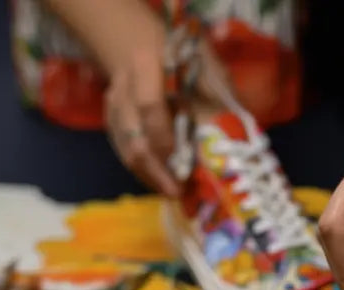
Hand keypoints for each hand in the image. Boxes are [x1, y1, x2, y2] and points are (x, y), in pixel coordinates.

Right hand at [104, 26, 232, 196]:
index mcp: (145, 65)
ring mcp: (114, 106)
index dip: (166, 139)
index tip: (184, 163)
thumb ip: (215, 98)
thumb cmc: (185, 57)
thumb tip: (230, 140)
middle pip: (134, 137)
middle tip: (179, 192)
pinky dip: (145, 171)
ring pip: (127, 149)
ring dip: (151, 175)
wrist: (147, 44)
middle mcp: (123, 86)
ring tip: (174, 192)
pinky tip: (163, 182)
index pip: (149, 106)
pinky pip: (125, 152)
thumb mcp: (206, 67)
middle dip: (157, 169)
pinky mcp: (113, 122)